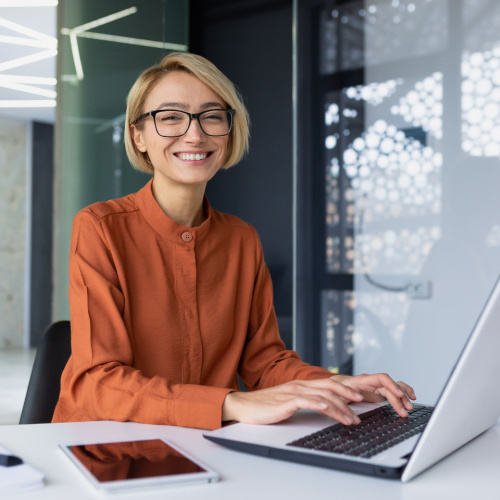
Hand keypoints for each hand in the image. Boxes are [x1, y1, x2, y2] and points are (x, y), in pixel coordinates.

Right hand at [222, 377, 367, 425]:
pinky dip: (318, 404)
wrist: (243, 406)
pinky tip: (326, 409)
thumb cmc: (265, 407)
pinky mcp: (284, 402)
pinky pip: (304, 401)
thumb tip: (322, 409)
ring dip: (339, 408)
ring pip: (321, 396)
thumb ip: (304, 401)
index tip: (359, 399)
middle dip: (348, 397)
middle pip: (329, 388)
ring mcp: (292, 392)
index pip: (328, 384)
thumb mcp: (288, 402)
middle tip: (361, 406)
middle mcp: (299, 386)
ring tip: (350, 418)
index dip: (345, 390)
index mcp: (301, 385)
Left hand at [334, 373, 415, 417]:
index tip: (399, 395)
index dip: (391, 385)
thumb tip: (355, 405)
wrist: (336, 386)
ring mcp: (377, 386)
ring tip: (410, 408)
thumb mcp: (338, 394)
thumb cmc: (336, 389)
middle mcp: (373, 381)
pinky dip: (404, 393)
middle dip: (399, 399)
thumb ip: (346, 398)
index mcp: (363, 380)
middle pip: (390, 387)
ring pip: (395, 388)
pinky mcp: (380, 392)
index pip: (381, 378)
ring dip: (404, 397)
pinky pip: (395, 391)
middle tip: (405, 411)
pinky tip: (411, 398)